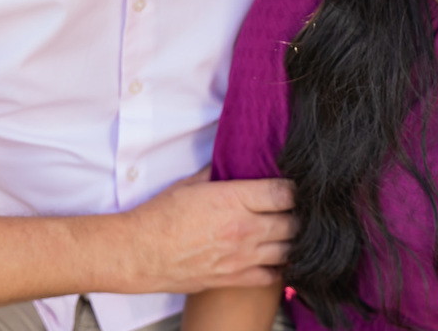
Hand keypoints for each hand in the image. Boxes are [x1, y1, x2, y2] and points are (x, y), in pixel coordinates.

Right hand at [121, 168, 296, 293]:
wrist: (139, 253)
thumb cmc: (160, 216)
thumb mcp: (190, 184)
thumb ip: (219, 172)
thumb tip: (234, 160)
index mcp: (234, 200)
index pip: (285, 192)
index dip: (295, 188)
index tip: (293, 187)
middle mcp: (244, 229)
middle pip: (293, 222)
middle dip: (298, 214)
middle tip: (295, 209)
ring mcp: (242, 257)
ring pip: (289, 250)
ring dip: (293, 241)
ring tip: (289, 232)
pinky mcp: (234, 278)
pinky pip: (272, 276)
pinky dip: (280, 268)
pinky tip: (276, 257)